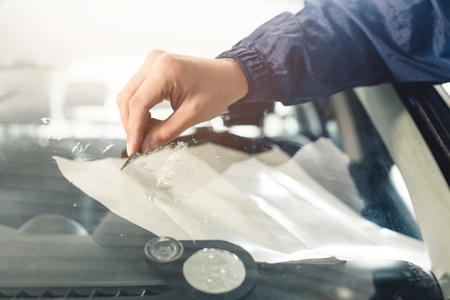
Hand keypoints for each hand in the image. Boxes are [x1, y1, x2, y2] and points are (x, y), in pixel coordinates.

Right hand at [116, 50, 248, 155]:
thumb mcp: (193, 115)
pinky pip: (138, 91)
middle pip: (127, 98)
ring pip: (129, 95)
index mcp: (165, 69)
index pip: (138, 103)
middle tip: (139, 146)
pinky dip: (141, 110)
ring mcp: (152, 62)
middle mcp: (154, 61)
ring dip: (135, 118)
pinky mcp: (153, 68)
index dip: (133, 129)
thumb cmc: (217, 90)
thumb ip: (167, 132)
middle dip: (131, 125)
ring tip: (148, 136)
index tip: (133, 149)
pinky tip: (151, 124)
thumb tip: (146, 146)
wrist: (228, 76)